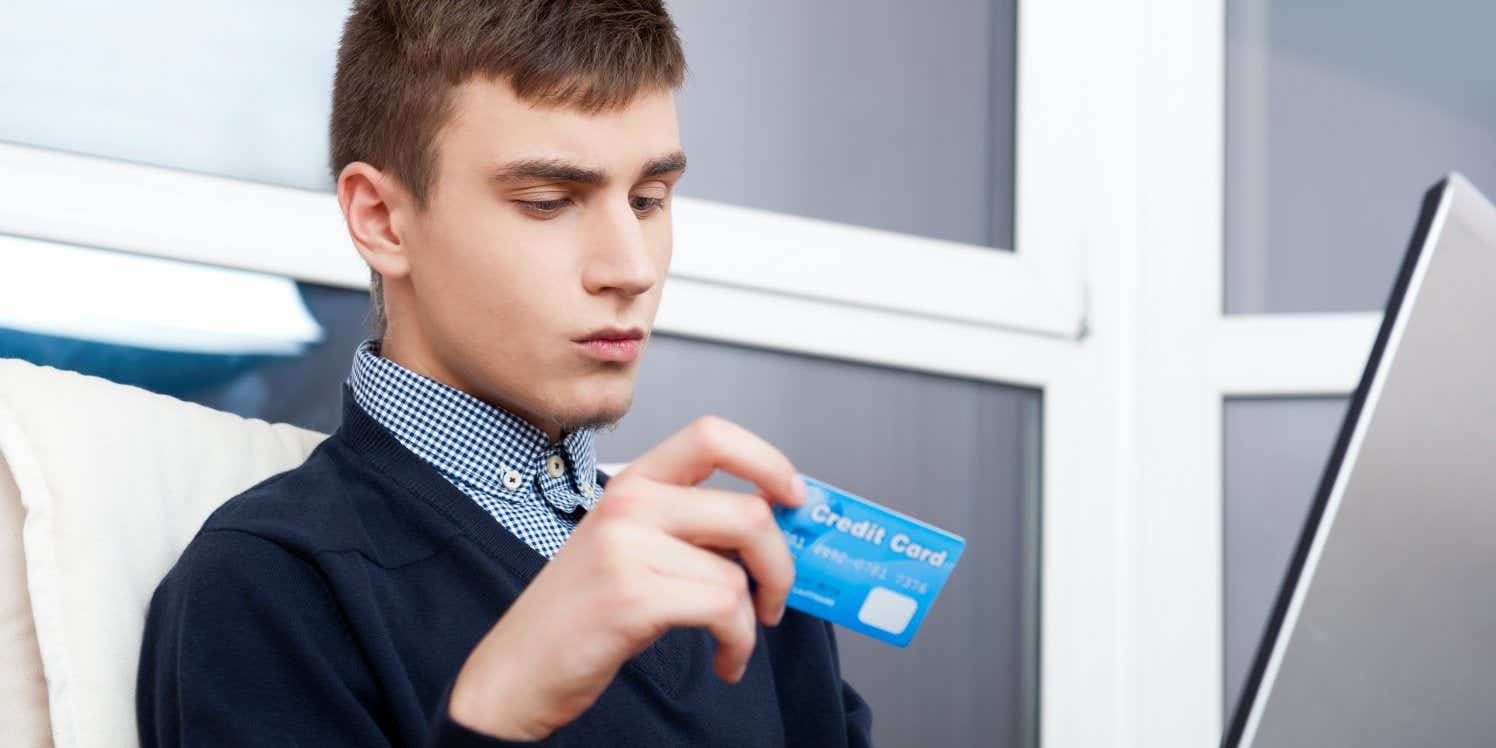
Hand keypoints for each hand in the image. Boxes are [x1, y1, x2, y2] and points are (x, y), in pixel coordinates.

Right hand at [446, 415, 807, 739]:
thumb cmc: (581, 610)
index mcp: (632, 482)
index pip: (712, 435)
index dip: (768, 461)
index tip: (794, 496)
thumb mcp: (631, 548)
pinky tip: (725, 659)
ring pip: (738, 572)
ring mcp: (626, 547)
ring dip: (752, 620)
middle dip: (782, 564)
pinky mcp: (631, 595)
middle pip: (749, 511)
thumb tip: (777, 527)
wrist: (519, 669)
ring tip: (735, 640)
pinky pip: (724, 609)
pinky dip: (738, 643)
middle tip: (776, 596)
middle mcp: (629, 503)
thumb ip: (692, 527)